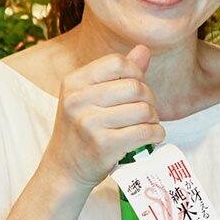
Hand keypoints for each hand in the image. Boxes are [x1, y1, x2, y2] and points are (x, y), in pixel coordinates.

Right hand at [39, 46, 163, 187]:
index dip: (136, 72)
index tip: (137, 86)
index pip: (117, 63)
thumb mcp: (89, 97)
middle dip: (149, 99)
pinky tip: (153, 137)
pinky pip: (144, 133)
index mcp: (74, 82)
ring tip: (148, 124)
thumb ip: (117, 74)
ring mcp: (89, 123)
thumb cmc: (81, 129)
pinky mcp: (103, 145)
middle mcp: (77, 100)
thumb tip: (144, 49)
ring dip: (154, 119)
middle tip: (147, 111)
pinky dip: (156, 134)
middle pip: (135, 86)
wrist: (64, 169)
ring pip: (143, 110)